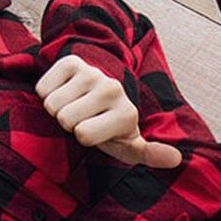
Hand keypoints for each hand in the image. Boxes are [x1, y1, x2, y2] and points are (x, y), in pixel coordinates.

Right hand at [36, 55, 181, 168]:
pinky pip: (43, 88)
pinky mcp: (72, 61)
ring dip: (58, 110)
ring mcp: (91, 72)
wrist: (102, 96)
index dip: (84, 138)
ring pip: (52, 104)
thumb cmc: (114, 131)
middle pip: (66, 119)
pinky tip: (67, 94)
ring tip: (77, 108)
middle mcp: (112, 89)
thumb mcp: (131, 148)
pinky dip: (49, 94)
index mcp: (126, 113)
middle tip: (85, 120)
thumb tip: (177, 159)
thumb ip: (151, 155)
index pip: (83, 135)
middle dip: (70, 124)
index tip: (97, 133)